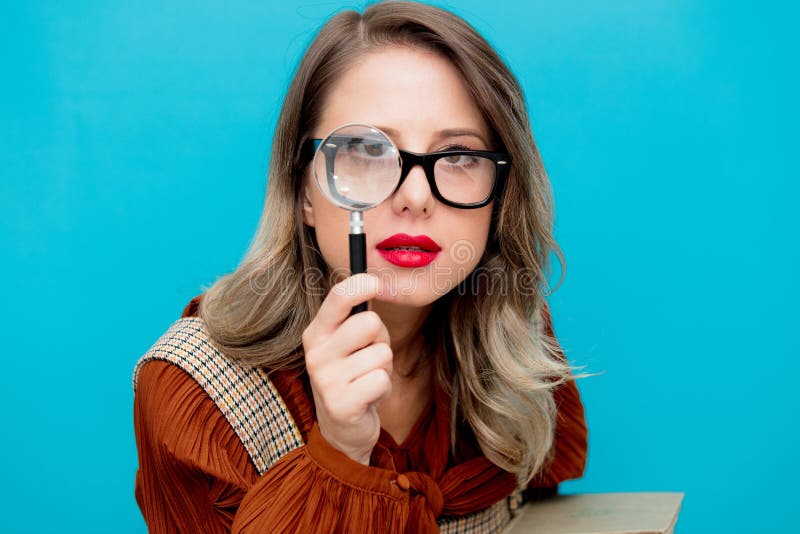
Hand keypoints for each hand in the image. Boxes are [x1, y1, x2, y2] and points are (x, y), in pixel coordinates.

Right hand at [302, 273, 392, 464]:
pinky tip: (367, 397)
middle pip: (370, 323)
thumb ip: (357, 315)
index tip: (375, 284)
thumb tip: (378, 281)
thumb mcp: (347, 342)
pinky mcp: (341, 404)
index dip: (361, 285)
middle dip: (381, 339)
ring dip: (383, 368)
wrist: (342, 429)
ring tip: (367, 379)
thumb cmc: (352, 375)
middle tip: (369, 356)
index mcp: (316, 332)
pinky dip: (382, 389)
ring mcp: (325, 380)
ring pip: (381, 354)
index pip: (338, 296)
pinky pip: (382, 380)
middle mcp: (316, 353)